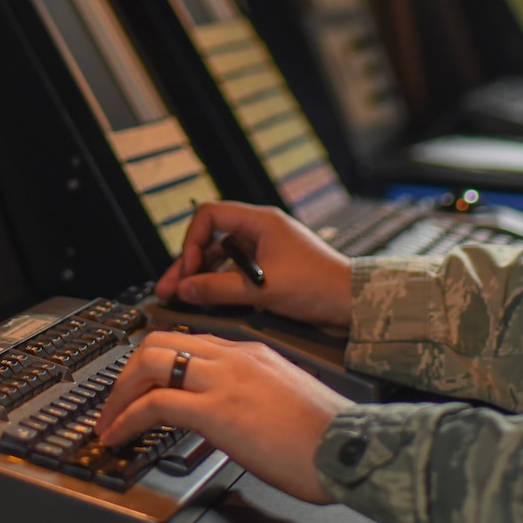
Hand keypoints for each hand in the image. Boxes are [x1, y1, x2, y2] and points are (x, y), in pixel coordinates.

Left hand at [95, 331, 347, 502]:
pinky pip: (154, 404)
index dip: (156, 362)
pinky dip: (126, 418)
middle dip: (127, 372)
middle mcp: (234, 357)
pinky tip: (118, 435)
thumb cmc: (328, 436)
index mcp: (251, 352)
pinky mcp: (217, 409)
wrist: (350, 447)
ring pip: (150, 363)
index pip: (189, 342)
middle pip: (160, 342)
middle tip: (114, 401)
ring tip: (108, 420)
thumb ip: (253, 397)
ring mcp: (224, 379)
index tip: (141, 385)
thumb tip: (231, 417)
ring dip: (119, 392)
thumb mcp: (284, 401)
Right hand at [156, 201, 353, 329]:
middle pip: (211, 240)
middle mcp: (261, 233)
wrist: (353, 306)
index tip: (186, 268)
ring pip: (221, 259)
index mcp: (261, 222)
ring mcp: (266, 253)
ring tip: (183, 298)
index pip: (210, 215)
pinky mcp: (271, 273)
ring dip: (202, 277)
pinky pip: (236, 275)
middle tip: (169, 288)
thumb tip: (184, 288)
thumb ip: (218, 288)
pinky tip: (208, 301)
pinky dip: (220, 286)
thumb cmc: (319, 285)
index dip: (192, 240)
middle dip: (189, 264)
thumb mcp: (262, 288)